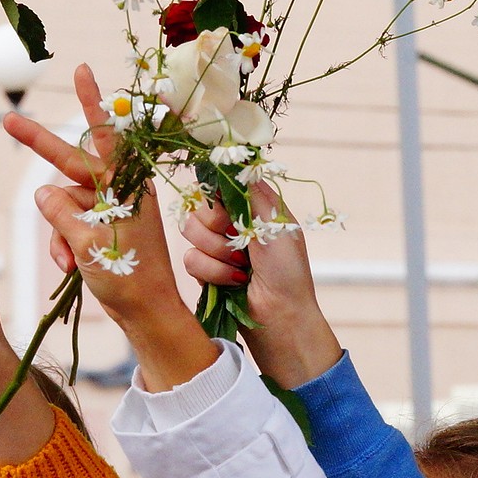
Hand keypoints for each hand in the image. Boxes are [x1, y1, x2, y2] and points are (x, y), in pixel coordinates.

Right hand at [5, 63, 217, 390]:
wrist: (146, 314)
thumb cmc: (127, 276)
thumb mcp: (89, 241)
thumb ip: (62, 211)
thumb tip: (44, 192)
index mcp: (126, 185)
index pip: (104, 135)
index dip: (91, 102)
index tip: (82, 69)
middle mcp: (119, 191)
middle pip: (71, 163)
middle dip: (40, 147)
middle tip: (7, 120)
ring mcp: (110, 210)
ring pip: (63, 205)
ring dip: (59, 232)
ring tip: (70, 260)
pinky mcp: (102, 230)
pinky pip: (69, 226)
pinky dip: (63, 244)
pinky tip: (68, 267)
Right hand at [181, 182, 341, 388]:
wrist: (280, 315)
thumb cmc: (288, 270)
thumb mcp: (278, 224)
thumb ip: (254, 193)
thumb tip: (235, 163)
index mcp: (250, 205)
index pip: (217, 182)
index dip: (217, 194)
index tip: (230, 209)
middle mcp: (230, 221)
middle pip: (198, 204)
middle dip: (218, 227)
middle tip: (241, 242)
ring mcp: (215, 245)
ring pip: (190, 231)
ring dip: (218, 252)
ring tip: (242, 266)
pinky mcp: (203, 270)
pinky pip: (190, 258)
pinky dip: (213, 272)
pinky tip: (233, 281)